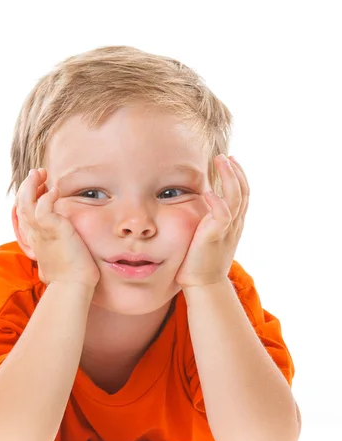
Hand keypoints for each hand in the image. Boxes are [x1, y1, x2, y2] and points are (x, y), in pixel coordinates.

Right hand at [15, 168, 99, 287]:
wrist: (72, 287)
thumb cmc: (69, 278)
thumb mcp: (55, 262)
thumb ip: (52, 254)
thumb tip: (48, 265)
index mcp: (34, 240)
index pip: (23, 214)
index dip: (27, 198)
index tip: (39, 187)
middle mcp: (34, 234)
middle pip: (21, 204)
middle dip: (27, 186)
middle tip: (38, 174)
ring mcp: (41, 232)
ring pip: (26, 203)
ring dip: (31, 185)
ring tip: (40, 173)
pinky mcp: (53, 230)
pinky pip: (43, 208)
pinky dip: (46, 197)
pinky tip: (54, 191)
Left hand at [175, 155, 249, 288]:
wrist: (202, 284)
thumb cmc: (199, 260)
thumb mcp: (207, 234)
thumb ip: (207, 220)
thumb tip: (197, 205)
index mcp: (233, 223)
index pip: (242, 194)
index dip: (238, 176)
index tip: (229, 160)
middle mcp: (234, 224)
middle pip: (243, 192)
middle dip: (235, 172)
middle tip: (224, 156)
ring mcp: (226, 231)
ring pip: (235, 199)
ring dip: (230, 178)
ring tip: (221, 162)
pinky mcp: (214, 237)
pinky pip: (221, 217)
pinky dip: (217, 203)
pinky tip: (208, 193)